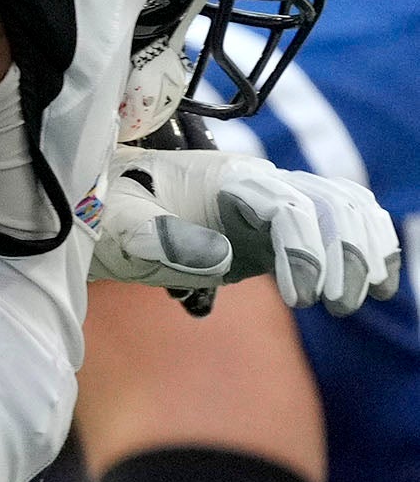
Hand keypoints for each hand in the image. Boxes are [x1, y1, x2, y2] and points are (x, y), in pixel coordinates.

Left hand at [94, 145, 400, 313]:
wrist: (102, 208)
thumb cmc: (108, 214)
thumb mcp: (118, 225)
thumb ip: (157, 237)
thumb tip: (220, 256)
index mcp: (226, 176)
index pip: (287, 205)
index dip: (304, 250)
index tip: (302, 299)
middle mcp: (258, 181)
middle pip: (328, 203)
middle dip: (344, 254)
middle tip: (338, 305)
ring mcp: (271, 201)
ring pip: (343, 209)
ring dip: (363, 251)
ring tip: (363, 299)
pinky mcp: (273, 227)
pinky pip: (335, 226)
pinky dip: (364, 247)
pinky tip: (379, 285)